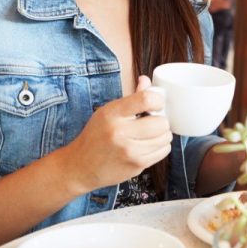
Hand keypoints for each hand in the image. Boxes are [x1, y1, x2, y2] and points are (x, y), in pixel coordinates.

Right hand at [61, 76, 172, 193]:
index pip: (146, 99)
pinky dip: (160, 147)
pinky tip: (148, 145)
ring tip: (150, 135)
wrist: (80, 166)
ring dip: (162, 135)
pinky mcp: (136, 165)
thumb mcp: (108, 112)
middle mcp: (120, 132)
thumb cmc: (96, 135)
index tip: (156, 104)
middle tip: (153, 122)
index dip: (158, 100)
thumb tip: (146, 81)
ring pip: (165, 137)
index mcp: (112, 113)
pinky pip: (163, 151)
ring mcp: (129, 151)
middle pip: (161, 122)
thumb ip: (131, 97)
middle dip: (161, 121)